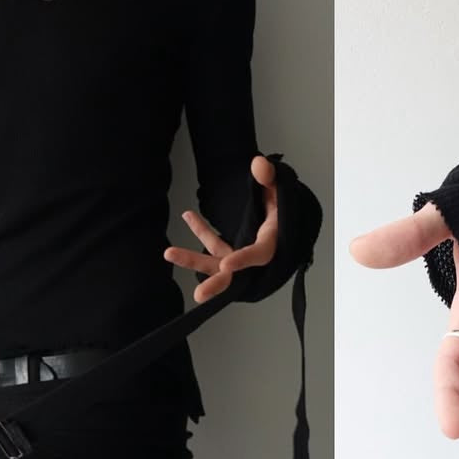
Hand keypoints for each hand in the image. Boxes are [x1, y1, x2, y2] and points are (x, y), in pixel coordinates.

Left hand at [164, 155, 278, 302]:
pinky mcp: (231, 252)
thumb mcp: (281, 189)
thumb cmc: (286, 206)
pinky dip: (201, 232)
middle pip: (236, 275)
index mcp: (272, 241)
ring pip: (217, 261)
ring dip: (193, 260)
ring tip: (169, 253)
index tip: (226, 264)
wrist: (289, 220)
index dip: (244, 261)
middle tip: (199, 295)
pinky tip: (188, 216)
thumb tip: (258, 164)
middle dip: (216, 284)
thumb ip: (271, 177)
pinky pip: (214, 246)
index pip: (259, 255)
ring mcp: (241, 255)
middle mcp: (255, 255)